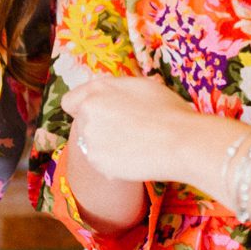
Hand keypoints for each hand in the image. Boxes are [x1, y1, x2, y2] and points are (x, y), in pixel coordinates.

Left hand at [63, 75, 200, 181]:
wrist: (180, 141)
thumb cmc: (169, 112)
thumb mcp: (143, 86)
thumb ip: (117, 89)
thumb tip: (109, 93)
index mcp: (99, 88)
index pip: (70, 101)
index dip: (82, 109)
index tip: (96, 117)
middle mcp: (88, 110)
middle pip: (82, 124)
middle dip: (98, 128)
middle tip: (125, 132)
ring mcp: (90, 137)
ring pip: (90, 144)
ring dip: (104, 146)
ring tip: (133, 145)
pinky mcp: (96, 161)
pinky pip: (100, 163)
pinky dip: (112, 163)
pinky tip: (134, 158)